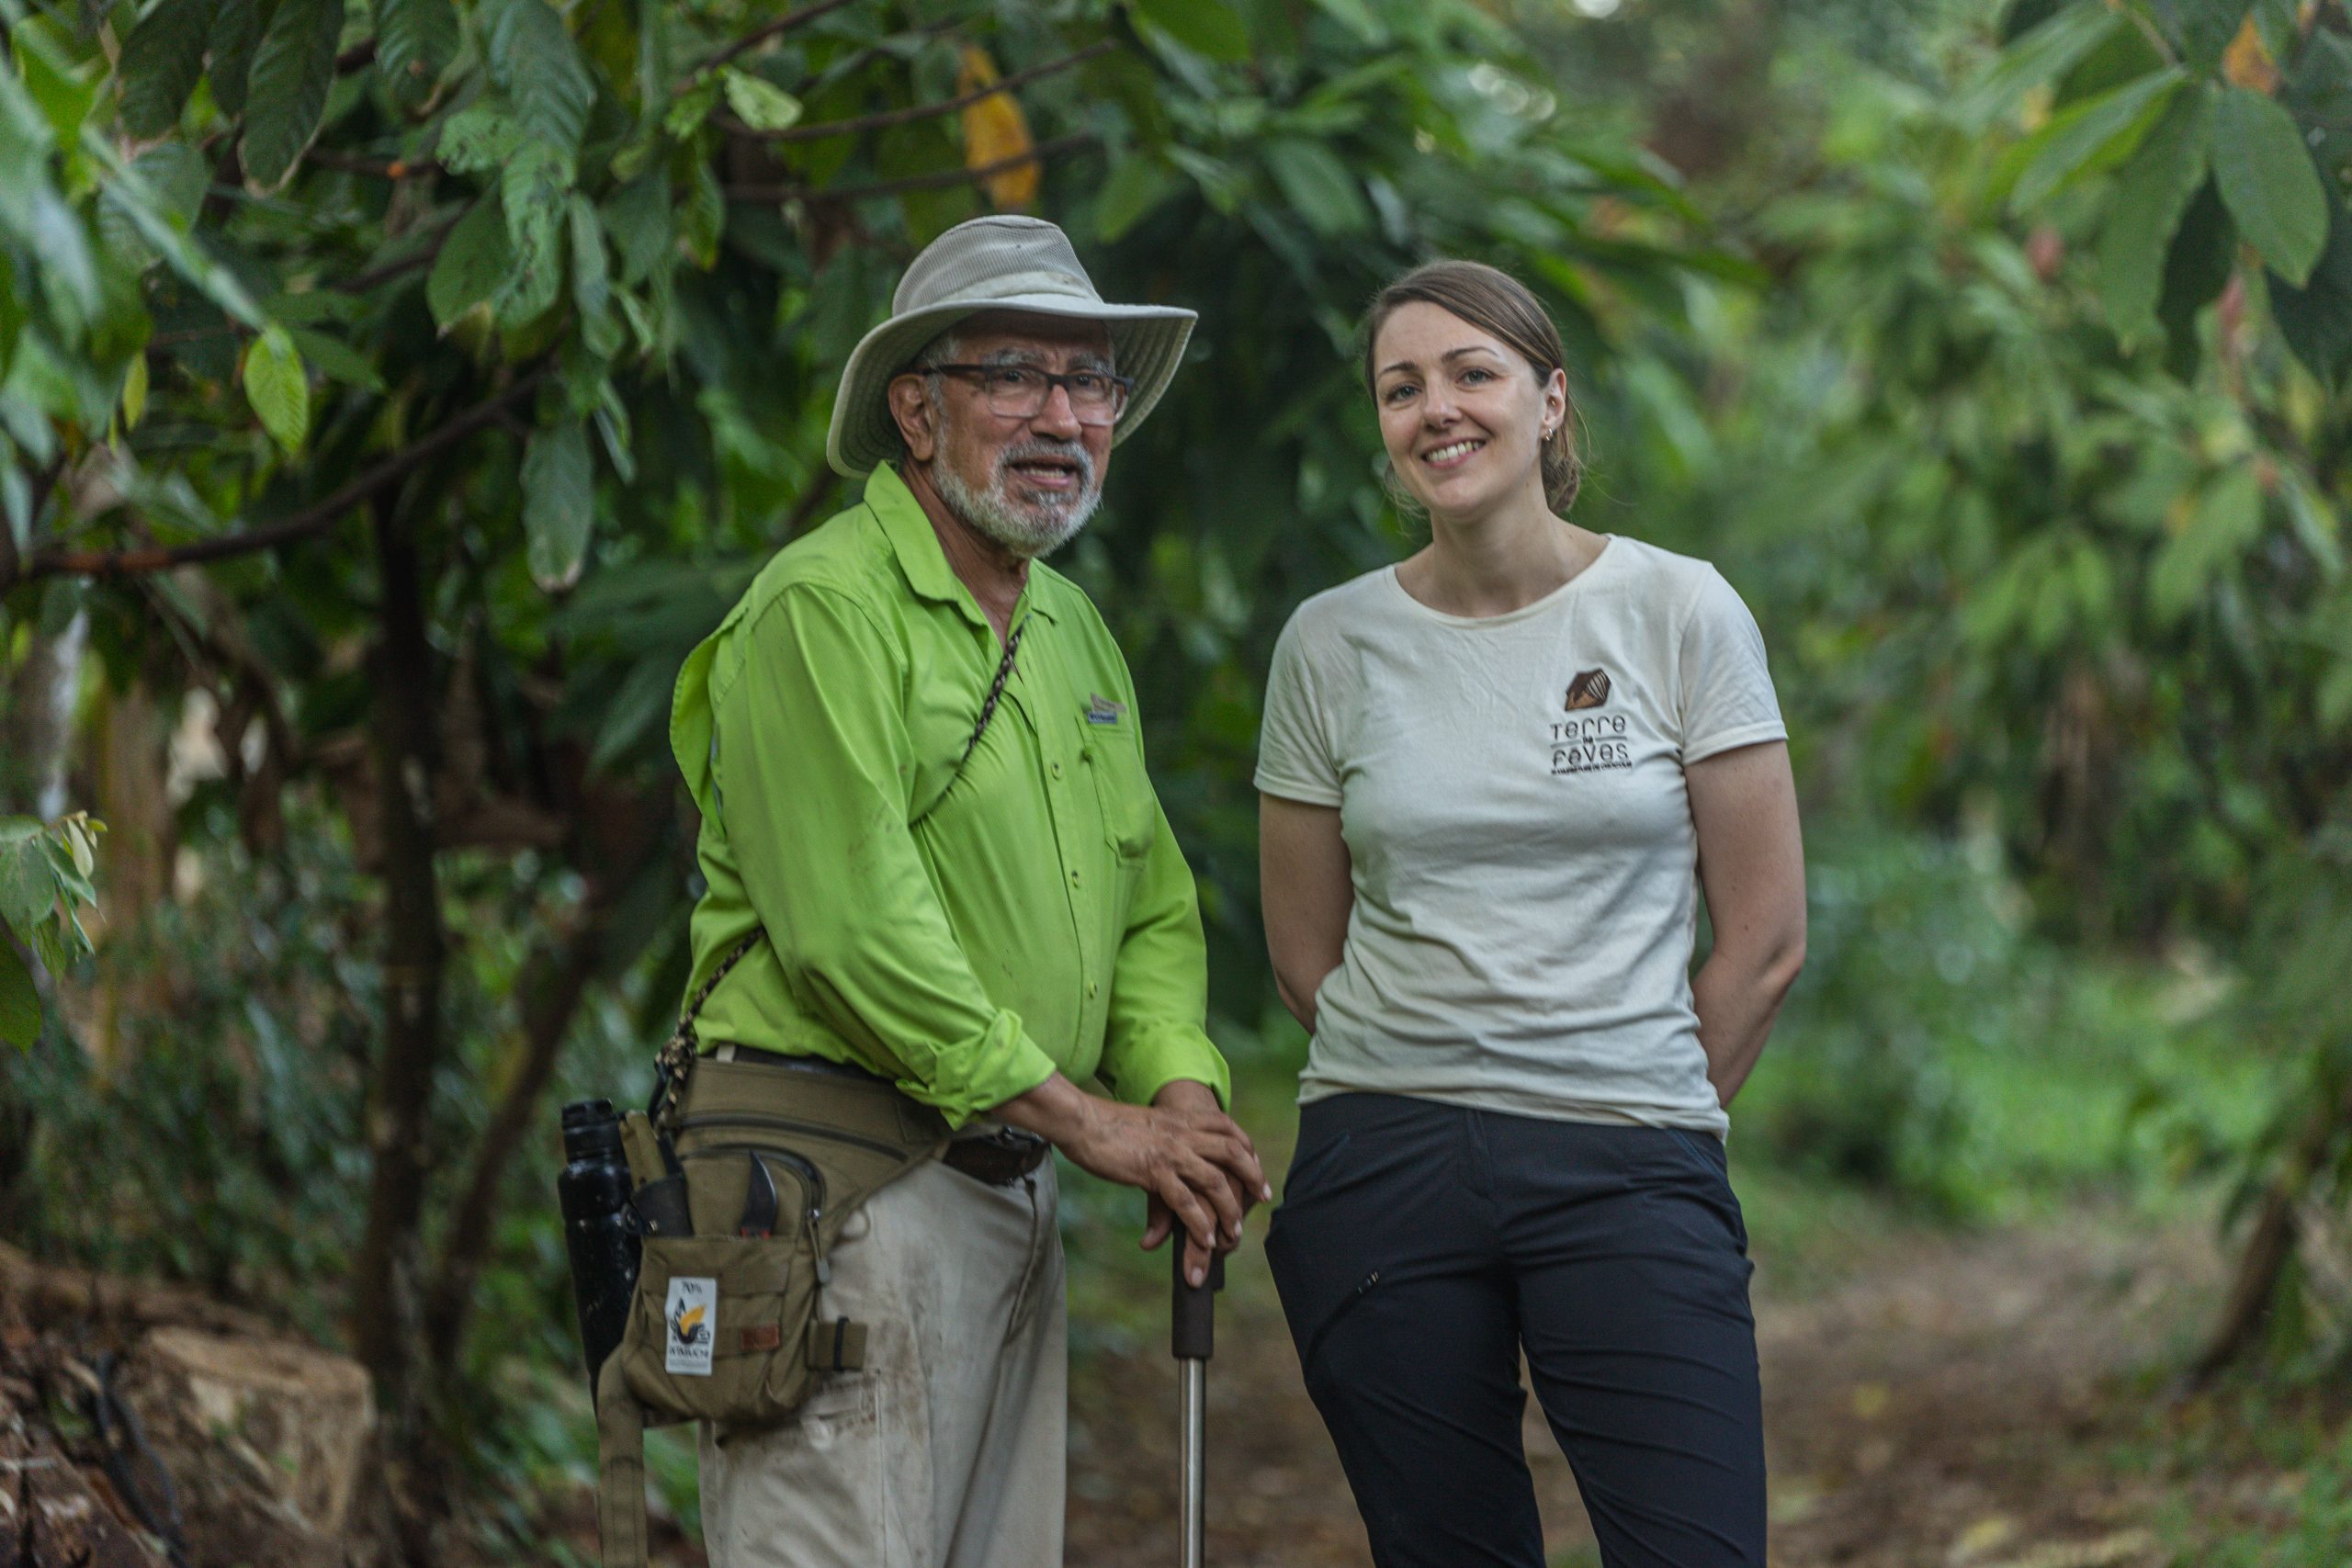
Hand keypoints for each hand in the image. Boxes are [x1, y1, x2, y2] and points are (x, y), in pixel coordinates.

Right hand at [996, 1075, 1268, 1285]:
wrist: (1081, 1121)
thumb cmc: (1106, 1125)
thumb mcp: (1146, 1123)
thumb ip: (1164, 1137)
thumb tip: (1169, 1159)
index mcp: (1181, 1118)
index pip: (1227, 1127)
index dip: (1246, 1146)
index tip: (1255, 1165)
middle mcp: (1182, 1133)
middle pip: (1233, 1152)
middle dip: (1252, 1176)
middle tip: (1261, 1198)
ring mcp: (1170, 1152)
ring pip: (1215, 1181)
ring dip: (1229, 1210)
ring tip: (1234, 1232)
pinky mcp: (1153, 1171)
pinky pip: (1186, 1203)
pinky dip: (1200, 1224)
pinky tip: (1206, 1239)